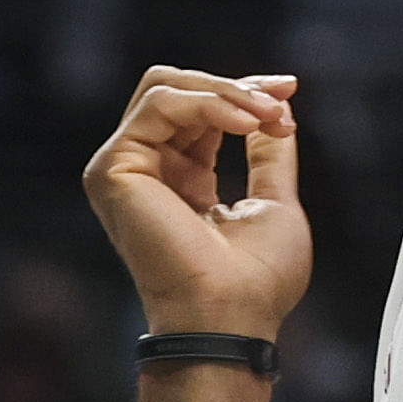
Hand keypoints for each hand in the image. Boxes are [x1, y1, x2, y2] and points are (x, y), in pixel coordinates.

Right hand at [82, 65, 305, 337]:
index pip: (201, 111)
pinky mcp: (114, 169)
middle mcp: (148, 171)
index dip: (244, 92)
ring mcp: (125, 168)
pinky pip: (159, 103)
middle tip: (278, 105)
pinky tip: (242, 122)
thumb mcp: (274, 200)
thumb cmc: (256, 281)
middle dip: (235, 87)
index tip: (288, 89)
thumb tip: (276, 104)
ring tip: (264, 115)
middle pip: (178, 88)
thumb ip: (269, 151)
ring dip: (225, 92)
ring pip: (164, 86)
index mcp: (182, 180)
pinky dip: (207, 102)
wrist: (231, 316)